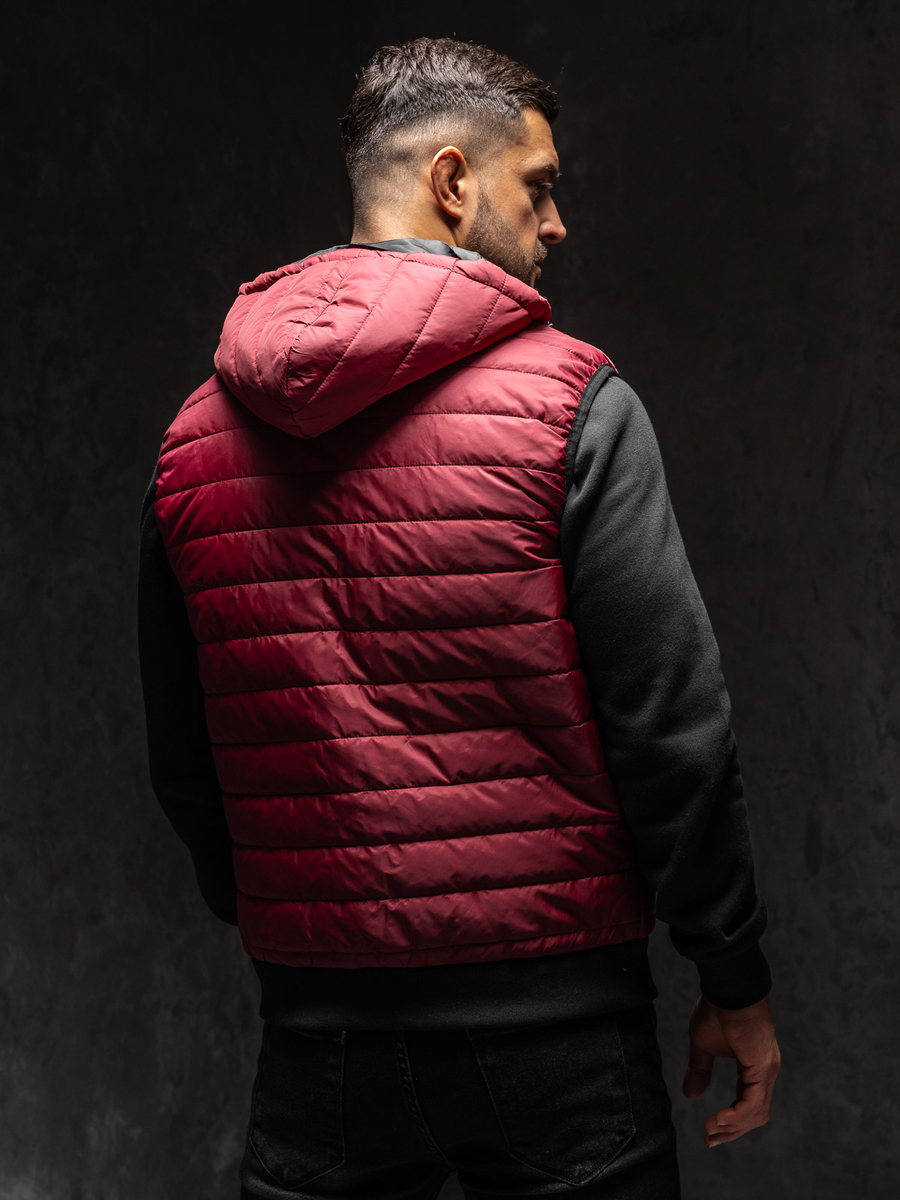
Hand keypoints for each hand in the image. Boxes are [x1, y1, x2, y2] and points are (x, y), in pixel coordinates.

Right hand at [682, 994, 780, 1146]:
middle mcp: (765, 1072)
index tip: (709, 1131)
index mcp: (754, 1067)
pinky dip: (737, 1116)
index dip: (730, 1120)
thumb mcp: (702, 1045)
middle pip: (754, 1114)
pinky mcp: (763, 1067)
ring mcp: (767, 1070)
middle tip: (710, 1140)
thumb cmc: (716, 1009)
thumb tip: (691, 1095)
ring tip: (711, 1130)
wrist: (727, 988)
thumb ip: (699, 1070)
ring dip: (733, 1127)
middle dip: (732, 1131)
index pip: (747, 1103)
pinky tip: (720, 1119)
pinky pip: (753, 1102)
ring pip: (756, 1112)